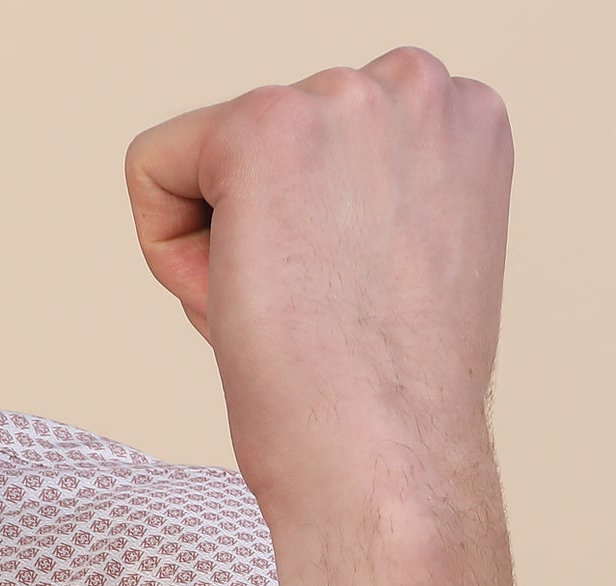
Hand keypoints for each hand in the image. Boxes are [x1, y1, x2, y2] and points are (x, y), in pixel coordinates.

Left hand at [124, 47, 513, 525]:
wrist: (390, 470)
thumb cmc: (395, 410)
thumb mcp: (407, 269)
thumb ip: (368, 203)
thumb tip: (302, 205)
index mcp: (463, 119)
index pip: (326, 144)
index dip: (317, 242)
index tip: (359, 306)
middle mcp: (418, 86)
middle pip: (264, 145)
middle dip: (270, 237)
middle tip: (323, 323)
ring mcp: (343, 99)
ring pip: (209, 162)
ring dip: (227, 252)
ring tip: (294, 319)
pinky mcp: (265, 126)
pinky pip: (152, 169)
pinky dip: (169, 255)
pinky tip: (242, 304)